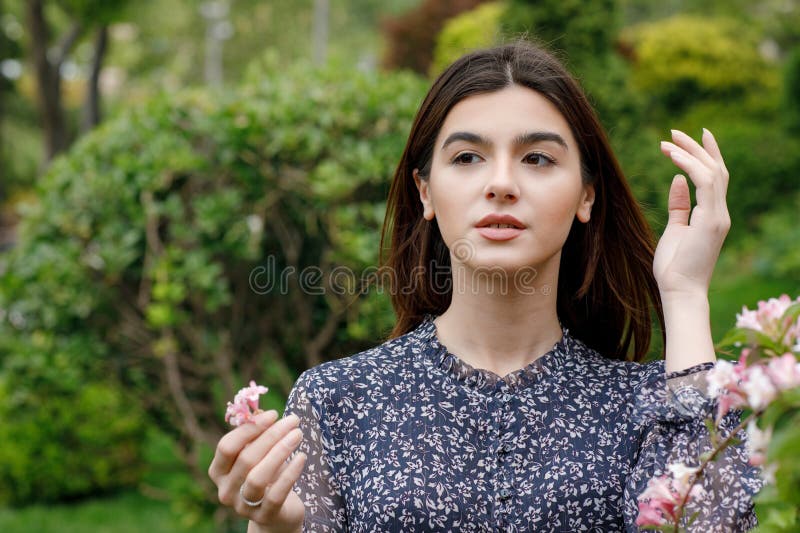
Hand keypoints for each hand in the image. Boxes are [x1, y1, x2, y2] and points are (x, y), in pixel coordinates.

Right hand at [208, 410, 306, 531]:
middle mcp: (225, 490)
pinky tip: (302, 457)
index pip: (226, 446)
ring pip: (258, 477)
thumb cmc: (266, 475)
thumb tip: (262, 412)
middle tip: (293, 420)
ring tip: (298, 434)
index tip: (273, 414)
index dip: (250, 428)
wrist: (277, 513)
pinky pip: (276, 494)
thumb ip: (256, 436)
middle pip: (246, 458)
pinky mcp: (264, 517)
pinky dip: (290, 473)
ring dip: (280, 451)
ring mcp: (243, 507)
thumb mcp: (257, 455)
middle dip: (272, 435)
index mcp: (218, 471)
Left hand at [653, 129, 730, 297]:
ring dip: (689, 154)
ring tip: (667, 142)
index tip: (694, 136)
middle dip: (696, 148)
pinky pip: (704, 183)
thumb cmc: (674, 267)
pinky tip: (673, 157)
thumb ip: (679, 205)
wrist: (679, 291)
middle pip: (715, 170)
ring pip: (711, 173)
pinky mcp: (711, 220)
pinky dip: (689, 167)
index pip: (715, 178)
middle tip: (675, 132)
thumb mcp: (675, 230)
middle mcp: (720, 213)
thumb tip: (677, 179)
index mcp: (712, 215)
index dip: (707, 155)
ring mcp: (718, 216)